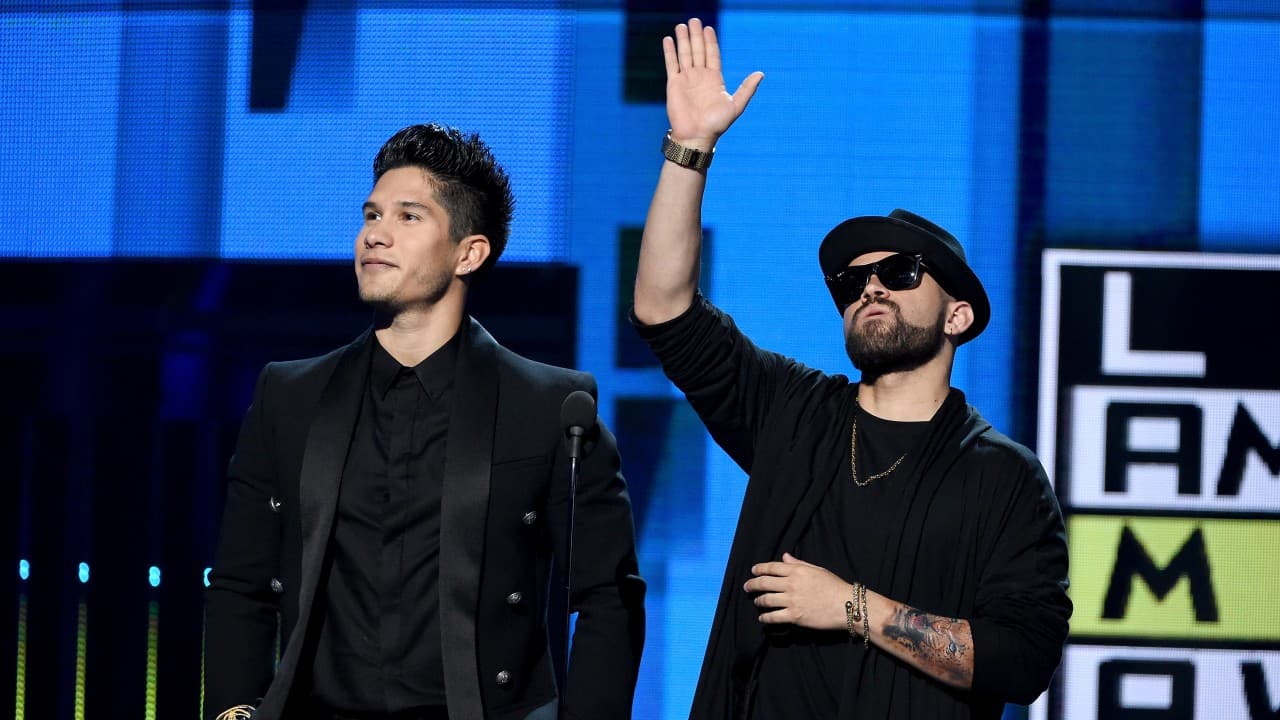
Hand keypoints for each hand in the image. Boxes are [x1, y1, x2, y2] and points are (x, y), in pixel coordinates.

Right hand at [663, 18, 763, 148]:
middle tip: (694, 20)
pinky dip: (670, 52)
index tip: (709, 28)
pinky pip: (671, 64)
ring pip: (685, 54)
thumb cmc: (716, 124)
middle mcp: (700, 76)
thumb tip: (760, 74)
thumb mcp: (736, 105)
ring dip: (683, 40)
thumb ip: (747, 89)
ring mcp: (686, 79)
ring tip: (682, 25)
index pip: (712, 54)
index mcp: (714, 79)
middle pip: (698, 51)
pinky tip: (669, 40)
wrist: (696, 136)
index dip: (711, 41)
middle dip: (696, 35)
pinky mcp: (674, 84)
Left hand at [744, 553, 849, 630]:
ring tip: (756, 602)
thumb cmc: (834, 586)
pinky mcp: (794, 616)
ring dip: (758, 601)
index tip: (753, 571)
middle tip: (747, 587)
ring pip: (766, 600)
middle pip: (764, 583)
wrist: (847, 605)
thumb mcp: (817, 570)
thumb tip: (784, 556)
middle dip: (752, 584)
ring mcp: (792, 600)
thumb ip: (798, 563)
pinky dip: (765, 617)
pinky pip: (773, 617)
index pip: (772, 567)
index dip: (759, 569)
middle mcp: (791, 584)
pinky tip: (762, 618)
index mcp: (797, 570)